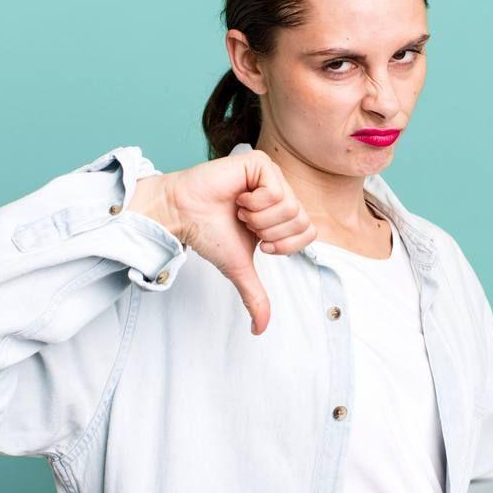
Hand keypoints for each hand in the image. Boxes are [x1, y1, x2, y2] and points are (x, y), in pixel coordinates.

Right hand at [134, 148, 315, 334]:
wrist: (183, 215)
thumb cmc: (209, 233)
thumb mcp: (240, 268)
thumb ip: (255, 296)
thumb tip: (259, 330)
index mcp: (282, 212)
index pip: (309, 233)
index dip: (283, 245)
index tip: (258, 242)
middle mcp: (282, 191)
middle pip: (301, 220)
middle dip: (269, 231)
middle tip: (245, 223)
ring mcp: (272, 175)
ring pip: (290, 206)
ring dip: (258, 217)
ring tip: (239, 210)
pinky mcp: (259, 162)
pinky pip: (276, 190)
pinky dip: (254, 202)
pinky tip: (238, 197)